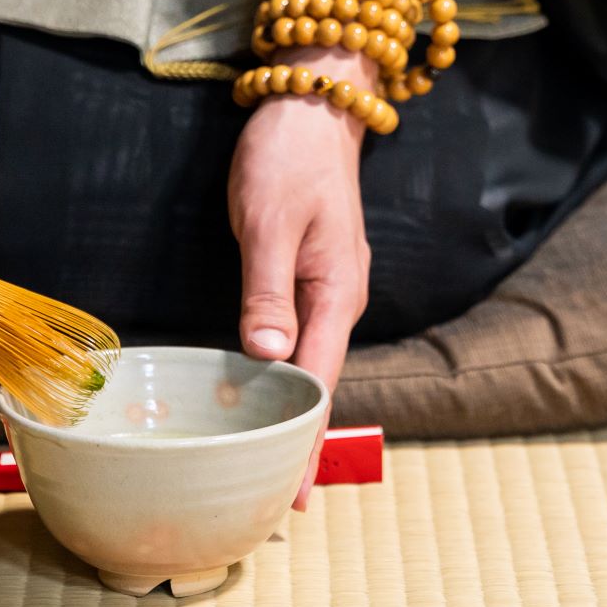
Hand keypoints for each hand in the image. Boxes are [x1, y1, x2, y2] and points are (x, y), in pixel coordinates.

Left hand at [229, 43, 373, 503]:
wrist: (312, 102)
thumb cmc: (288, 157)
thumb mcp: (270, 222)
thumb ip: (267, 290)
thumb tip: (267, 358)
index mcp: (336, 294)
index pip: (319, 383)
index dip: (305, 440)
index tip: (295, 494)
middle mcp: (339, 300)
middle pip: (322, 385)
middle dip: (304, 443)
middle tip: (280, 504)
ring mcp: (329, 289)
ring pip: (313, 367)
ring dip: (295, 415)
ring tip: (272, 467)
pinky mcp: (310, 276)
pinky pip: (302, 342)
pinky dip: (288, 379)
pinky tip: (269, 398)